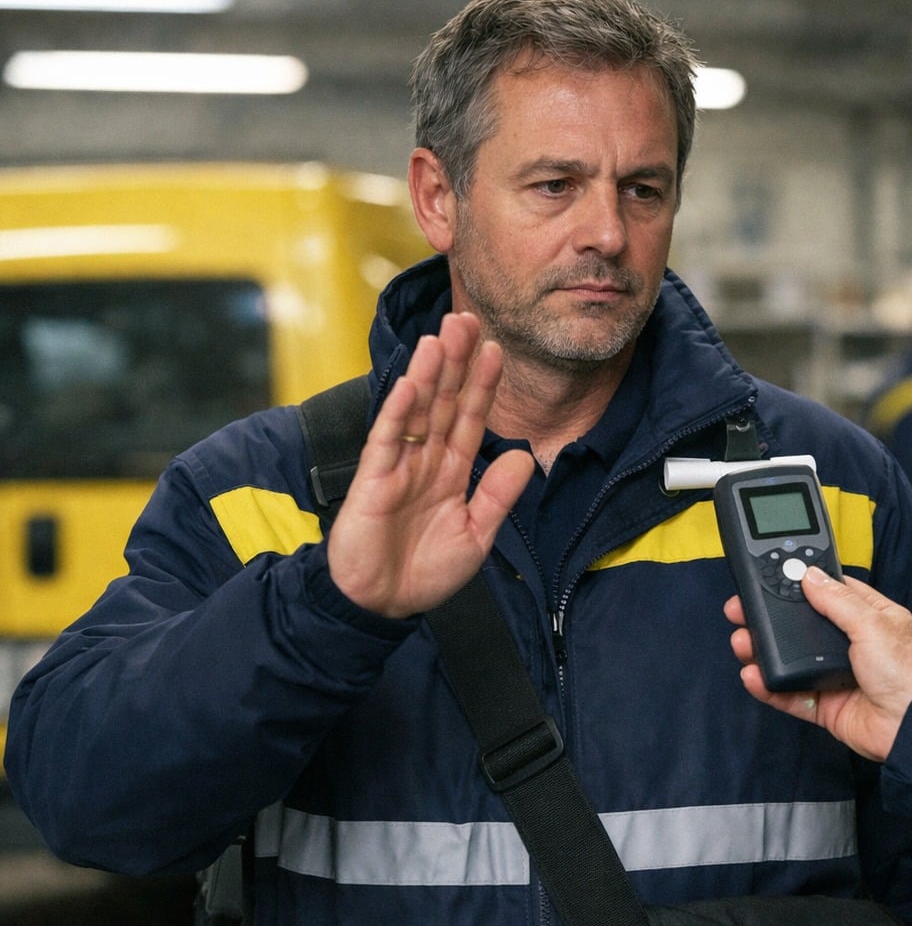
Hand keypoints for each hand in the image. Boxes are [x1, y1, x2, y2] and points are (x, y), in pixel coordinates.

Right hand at [327, 312, 534, 617]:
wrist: (382, 606)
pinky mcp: (373, 481)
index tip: (497, 349)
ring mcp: (398, 467)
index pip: (470, 418)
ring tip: (441, 337)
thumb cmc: (425, 572)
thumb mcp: (475, 535)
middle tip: (466, 319)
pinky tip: (411, 383)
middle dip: (456, 362)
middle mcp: (425, 460)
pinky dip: (398, 412)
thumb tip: (525, 457)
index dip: (483, 385)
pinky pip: (387, 440)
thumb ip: (497, 496)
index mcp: (451, 471)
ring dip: (428, 374)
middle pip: (443, 401)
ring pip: (416, 410)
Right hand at [727, 569, 911, 761]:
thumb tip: (810, 575)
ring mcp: (837, 676)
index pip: (829, 593)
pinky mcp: (826, 706)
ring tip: (741, 641)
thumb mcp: (873, 622)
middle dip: (770, 619)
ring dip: (763, 651)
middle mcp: (851, 646)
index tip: (771, 576)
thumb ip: (837, 600)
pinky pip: (791, 695)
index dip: (800, 584)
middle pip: (801, 627)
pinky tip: (753, 676)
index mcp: (870, 618)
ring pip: (791, 661)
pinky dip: (770, 687)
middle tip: (741, 609)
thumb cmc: (909, 671)